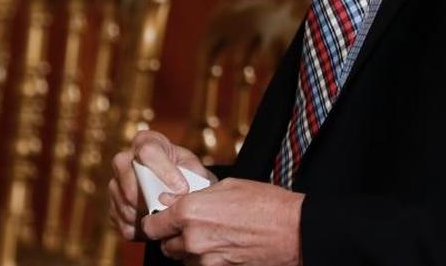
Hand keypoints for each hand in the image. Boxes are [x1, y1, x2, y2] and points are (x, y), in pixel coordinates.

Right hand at [108, 130, 215, 241]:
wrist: (180, 191)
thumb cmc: (189, 175)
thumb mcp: (195, 170)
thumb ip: (191, 178)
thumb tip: (180, 195)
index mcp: (146, 142)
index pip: (147, 151)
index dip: (165, 171)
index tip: (183, 189)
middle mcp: (125, 160)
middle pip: (128, 177)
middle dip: (150, 197)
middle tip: (172, 209)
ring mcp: (116, 185)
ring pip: (124, 203)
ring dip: (147, 216)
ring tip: (168, 219)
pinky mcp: (113, 209)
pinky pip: (123, 223)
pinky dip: (143, 230)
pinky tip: (159, 226)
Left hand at [142, 178, 303, 265]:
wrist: (293, 230)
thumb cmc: (264, 203)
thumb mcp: (227, 187)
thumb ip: (195, 195)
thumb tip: (173, 200)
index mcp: (190, 211)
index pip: (152, 225)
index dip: (155, 222)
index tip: (161, 219)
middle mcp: (192, 238)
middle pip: (165, 244)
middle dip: (173, 236)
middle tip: (190, 226)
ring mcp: (205, 259)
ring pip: (182, 259)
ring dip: (189, 250)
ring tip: (211, 236)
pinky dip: (205, 260)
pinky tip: (222, 248)